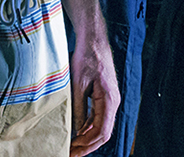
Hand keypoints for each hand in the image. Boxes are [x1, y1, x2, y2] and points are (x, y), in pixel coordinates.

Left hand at [68, 28, 119, 156]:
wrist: (94, 39)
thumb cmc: (87, 57)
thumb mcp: (78, 84)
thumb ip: (78, 108)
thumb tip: (75, 130)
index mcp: (109, 101)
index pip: (102, 133)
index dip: (87, 145)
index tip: (72, 151)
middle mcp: (113, 102)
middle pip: (103, 133)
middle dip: (87, 146)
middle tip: (71, 154)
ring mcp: (110, 100)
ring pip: (100, 127)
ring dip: (87, 138)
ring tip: (71, 146)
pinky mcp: (104, 96)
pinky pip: (98, 117)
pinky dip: (88, 127)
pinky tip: (77, 132)